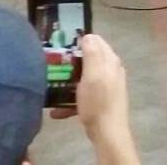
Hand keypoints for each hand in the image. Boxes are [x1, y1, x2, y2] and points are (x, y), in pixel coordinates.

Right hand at [53, 34, 138, 163]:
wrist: (107, 132)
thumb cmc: (98, 102)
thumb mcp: (92, 75)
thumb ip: (92, 54)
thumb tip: (88, 35)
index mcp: (110, 61)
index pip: (96, 41)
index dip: (80, 42)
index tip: (62, 48)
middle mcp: (111, 70)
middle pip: (89, 60)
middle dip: (72, 63)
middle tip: (55, 67)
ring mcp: (107, 86)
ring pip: (85, 78)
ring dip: (69, 84)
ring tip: (55, 88)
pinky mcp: (101, 100)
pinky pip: (84, 95)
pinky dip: (72, 101)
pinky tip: (58, 110)